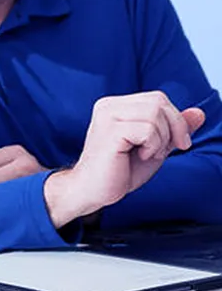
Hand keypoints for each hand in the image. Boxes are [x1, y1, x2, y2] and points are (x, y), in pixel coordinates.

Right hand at [44, 91, 204, 227]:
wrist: (91, 191)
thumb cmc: (118, 171)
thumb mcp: (155, 147)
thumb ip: (175, 129)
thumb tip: (199, 113)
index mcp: (115, 106)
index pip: (158, 99)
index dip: (176, 120)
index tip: (176, 144)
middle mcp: (108, 106)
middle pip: (159, 101)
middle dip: (174, 127)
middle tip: (165, 150)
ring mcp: (107, 116)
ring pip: (155, 113)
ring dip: (161, 139)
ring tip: (146, 154)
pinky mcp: (110, 131)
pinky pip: (148, 129)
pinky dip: (152, 146)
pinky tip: (139, 156)